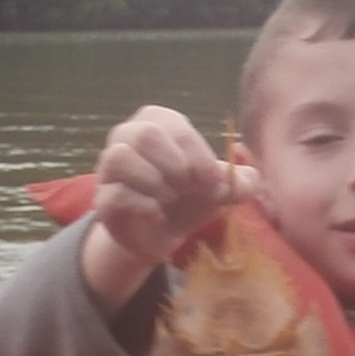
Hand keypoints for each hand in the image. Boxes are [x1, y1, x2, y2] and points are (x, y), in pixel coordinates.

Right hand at [79, 106, 253, 307]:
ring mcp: (109, 166)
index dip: (199, 158)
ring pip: (120, 157)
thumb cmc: (189, 198)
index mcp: (158, 122)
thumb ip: (239, 182)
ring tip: (170, 198)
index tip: (213, 183)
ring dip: (155, 182)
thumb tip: (251, 179)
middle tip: (187, 187)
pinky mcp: (102, 197)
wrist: (162, 234)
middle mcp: (127, 135)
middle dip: (175, 165)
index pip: (177, 128)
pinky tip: (158, 214)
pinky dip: (144, 205)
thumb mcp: (219, 190)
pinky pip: (115, 193)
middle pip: (145, 134)